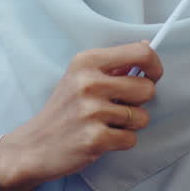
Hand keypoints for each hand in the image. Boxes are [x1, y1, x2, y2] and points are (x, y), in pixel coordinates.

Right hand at [0, 41, 163, 190]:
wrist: (35, 145)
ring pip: (142, 117)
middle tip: (120, 107)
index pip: (140, 53)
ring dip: (129, 125)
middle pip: (146, 88)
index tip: (152, 77)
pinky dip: (121, 141)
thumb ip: (114, 63)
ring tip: (105, 124)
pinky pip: (131, 139)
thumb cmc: (64, 109)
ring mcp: (91, 111)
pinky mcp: (94, 138)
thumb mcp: (81, 76)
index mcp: (87, 61)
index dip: (154, 67)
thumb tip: (148, 46)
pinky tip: (102, 138)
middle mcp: (88, 82)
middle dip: (140, 102)